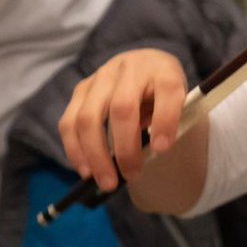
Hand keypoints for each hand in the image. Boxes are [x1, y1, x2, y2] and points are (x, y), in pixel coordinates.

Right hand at [58, 49, 187, 190]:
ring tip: (106, 181)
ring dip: (95, 154)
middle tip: (131, 176)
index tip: (162, 149)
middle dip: (125, 148)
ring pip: (89, 117)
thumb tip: (152, 153)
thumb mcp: (176, 101)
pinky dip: (75, 149)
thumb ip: (168, 121)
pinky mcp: (82, 88)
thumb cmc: (161, 90)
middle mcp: (131, 68)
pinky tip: (86, 170)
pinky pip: (69, 121)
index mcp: (163, 70)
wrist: (144, 64)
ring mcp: (102, 76)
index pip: (167, 91)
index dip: (165, 121)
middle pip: (122, 108)